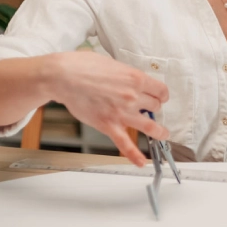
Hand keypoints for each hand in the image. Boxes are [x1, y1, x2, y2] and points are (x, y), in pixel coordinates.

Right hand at [49, 51, 169, 166]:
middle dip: (153, 108)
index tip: (160, 97)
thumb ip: (126, 75)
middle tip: (149, 109)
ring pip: (149, 126)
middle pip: (155, 107)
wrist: (63, 76)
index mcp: (135, 79)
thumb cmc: (83, 66)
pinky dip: (134, 155)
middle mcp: (132, 96)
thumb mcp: (113, 64)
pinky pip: (125, 144)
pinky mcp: (108, 125)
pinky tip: (141, 162)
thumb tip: (130, 80)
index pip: (161, 90)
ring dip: (159, 131)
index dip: (161, 95)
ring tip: (163, 134)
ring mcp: (121, 113)